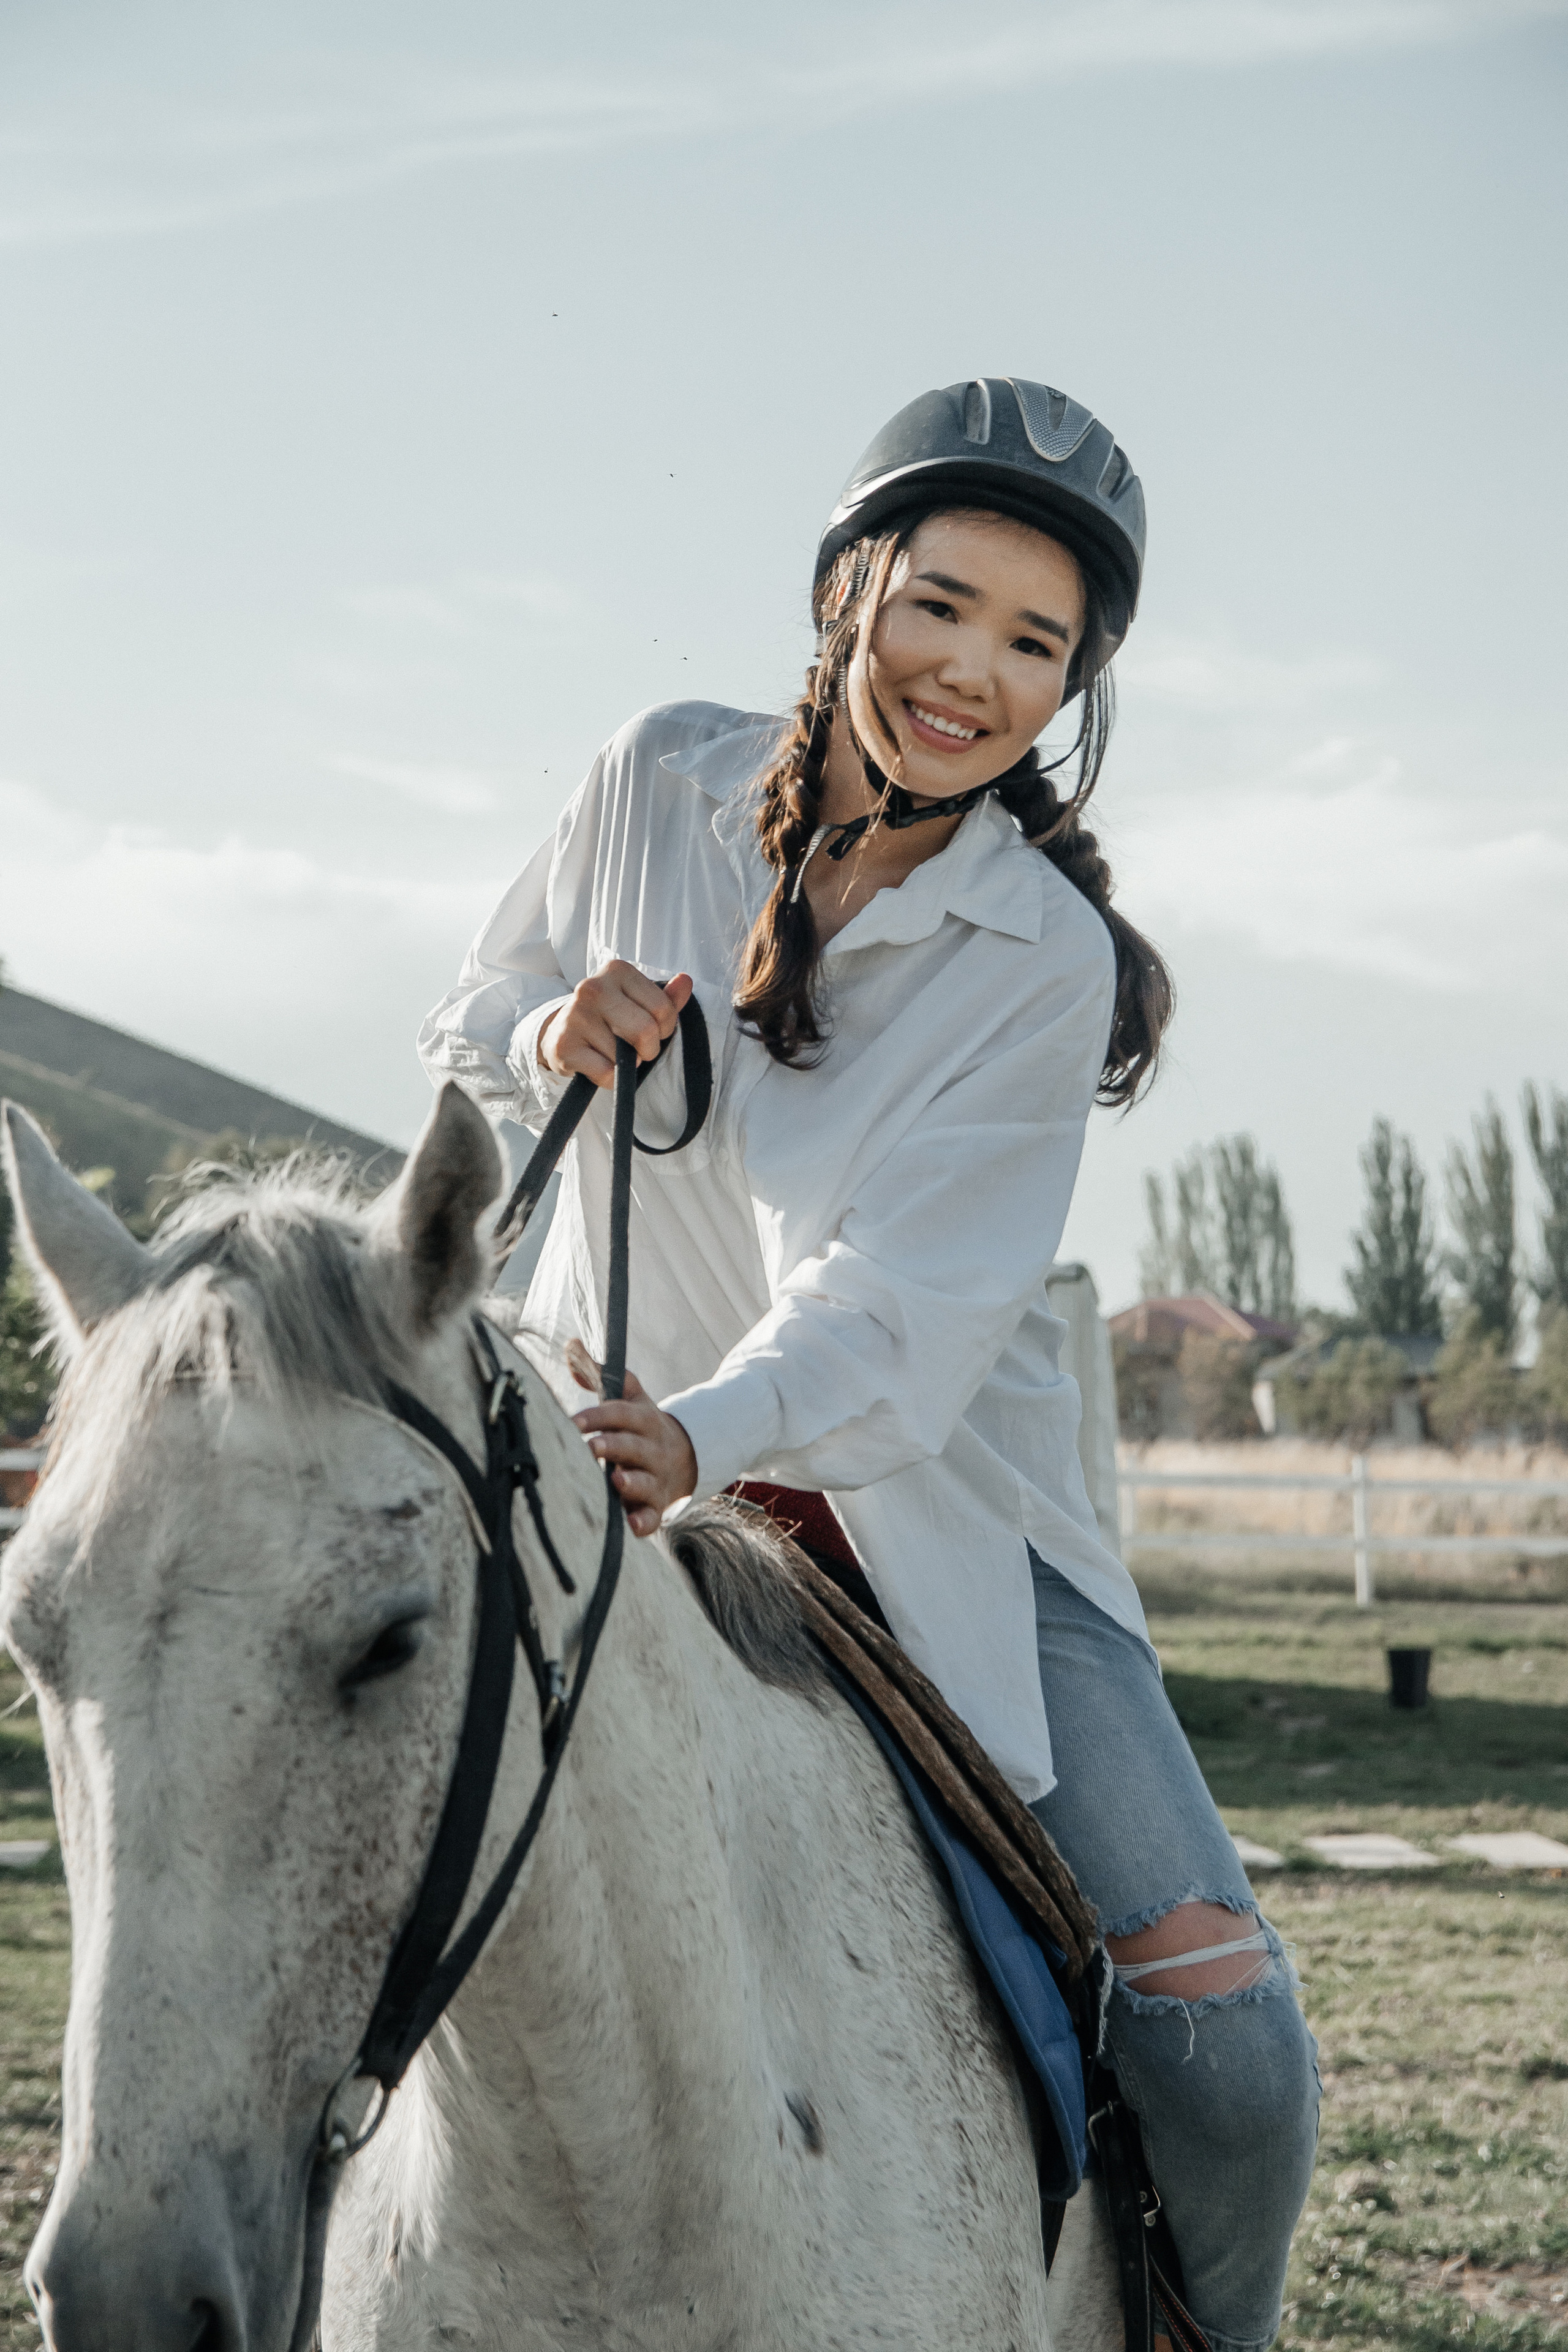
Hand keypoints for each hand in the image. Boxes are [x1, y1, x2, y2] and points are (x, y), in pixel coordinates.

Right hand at [540, 959, 692, 1089]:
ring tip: (611, 1053)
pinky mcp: (563, 1045)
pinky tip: (597, 1064)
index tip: (650, 1029)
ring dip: (626, 1064)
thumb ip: (666, 996)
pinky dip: (609, 1079)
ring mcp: (575, 1016)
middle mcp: (593, 988)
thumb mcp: (638, 1002)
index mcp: (617, 970)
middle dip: (648, 1049)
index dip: (665, 1028)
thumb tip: (685, 982)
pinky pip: (606, 1073)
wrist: (560, 1032)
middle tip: (635, 1048)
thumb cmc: (608, 1017)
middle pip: (645, 1031)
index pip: (663, 1009)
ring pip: (625, 1056)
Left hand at [571, 1357, 697, 1538]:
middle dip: (614, 1446)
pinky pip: (652, 1517)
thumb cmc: (642, 1427)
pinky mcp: (656, 1506)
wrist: (684, 1458)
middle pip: (634, 1446)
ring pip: (646, 1481)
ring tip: (615, 1480)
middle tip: (591, 1446)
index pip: (622, 1413)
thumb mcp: (630, 1398)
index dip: (599, 1416)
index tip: (574, 1421)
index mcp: (645, 1419)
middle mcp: (653, 1449)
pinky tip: (632, 1524)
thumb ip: (600, 1372)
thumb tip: (571, 1346)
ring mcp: (657, 1479)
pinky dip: (644, 1522)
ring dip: (632, 1482)